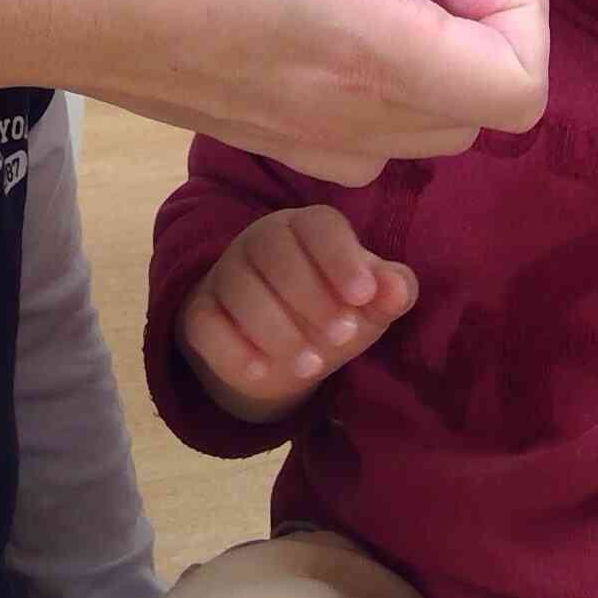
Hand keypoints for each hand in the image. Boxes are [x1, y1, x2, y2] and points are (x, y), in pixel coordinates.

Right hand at [9, 0, 549, 183]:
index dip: (521, 9)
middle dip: (486, 22)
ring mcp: (299, 140)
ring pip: (431, 129)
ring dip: (436, 51)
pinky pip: (368, 137)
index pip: (518, 87)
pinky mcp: (261, 139)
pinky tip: (325, 8)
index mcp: (355, 46)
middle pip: (485, 110)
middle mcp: (340, 115)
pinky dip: (381, 80)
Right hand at [178, 206, 416, 422]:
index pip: (318, 226)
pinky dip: (232, 350)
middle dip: (311, 296)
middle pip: (274, 251)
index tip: (363, 296)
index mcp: (306, 228)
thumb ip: (390, 292)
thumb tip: (397, 288)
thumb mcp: (367, 305)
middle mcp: (260, 241)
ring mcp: (225, 275)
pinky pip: (206, 324)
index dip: (341, 258)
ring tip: (311, 365)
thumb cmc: (332, 311)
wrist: (280, 351)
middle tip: (342, 337)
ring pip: (240, 289)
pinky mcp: (200, 313)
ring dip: (277, 330)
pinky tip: (261, 372)